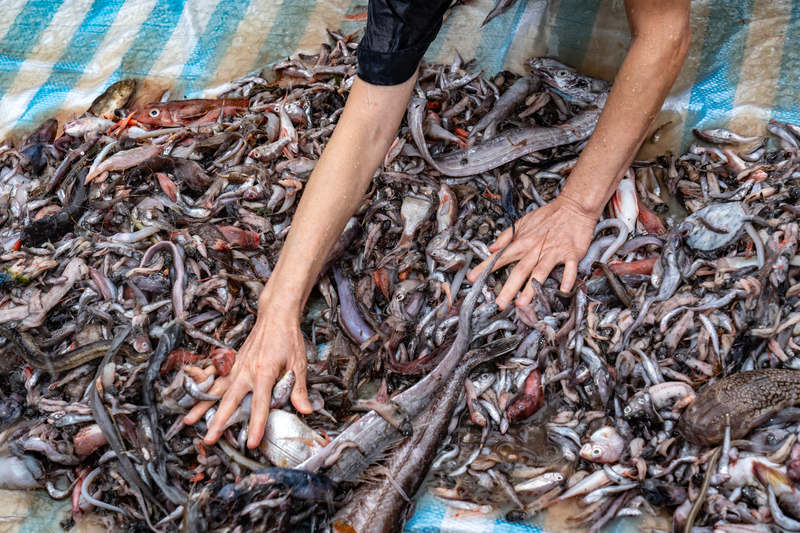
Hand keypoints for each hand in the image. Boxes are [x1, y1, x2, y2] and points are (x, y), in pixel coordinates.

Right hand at [183, 304, 312, 448]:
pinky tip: (191, 396)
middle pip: (230, 400)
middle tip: (208, 439)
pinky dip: (202, 386)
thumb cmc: (288, 338)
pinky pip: (213, 375)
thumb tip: (306, 410)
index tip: (251, 442)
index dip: (255, 424)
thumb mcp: (299, 363)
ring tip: (189, 422)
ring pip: (216, 389)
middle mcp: (246, 370)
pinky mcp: (232, 362)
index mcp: (264, 372)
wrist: (276, 316)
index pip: (259, 404)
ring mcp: (236, 365)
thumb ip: (299, 388)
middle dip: (219, 421)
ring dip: (202, 406)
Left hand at [466, 195, 597, 309]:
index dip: (485, 268)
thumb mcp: (523, 221)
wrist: (574, 206)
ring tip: (522, 303)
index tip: (472, 279)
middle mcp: (536, 249)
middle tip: (499, 303)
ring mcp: (554, 251)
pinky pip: (569, 267)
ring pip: (540, 271)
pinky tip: (562, 289)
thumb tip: (491, 247)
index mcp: (523, 242)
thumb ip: (507, 236)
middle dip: (508, 288)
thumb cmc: (548, 215)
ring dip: (532, 288)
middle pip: (520, 270)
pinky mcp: (571, 253)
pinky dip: (567, 278)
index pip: (500, 257)